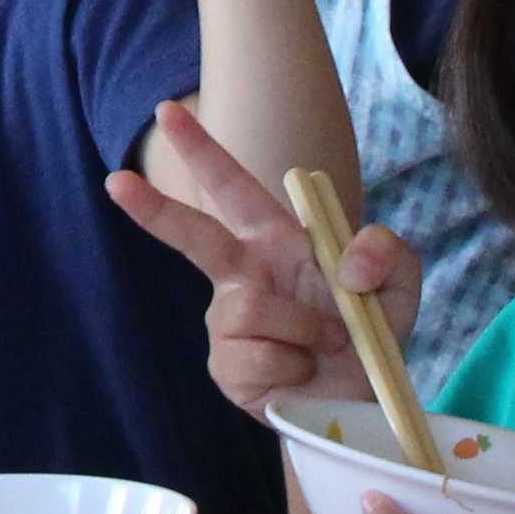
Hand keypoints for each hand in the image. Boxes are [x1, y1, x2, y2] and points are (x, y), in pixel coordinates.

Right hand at [104, 98, 407, 411]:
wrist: (363, 399)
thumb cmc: (370, 331)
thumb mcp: (398, 285)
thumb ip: (386, 253)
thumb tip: (346, 263)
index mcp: (275, 240)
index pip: (233, 188)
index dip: (202, 151)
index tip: (168, 113)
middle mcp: (243, 275)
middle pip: (193, 235)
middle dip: (154, 208)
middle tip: (116, 181)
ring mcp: (228, 322)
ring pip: (248, 309)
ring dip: (300, 328)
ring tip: (324, 343)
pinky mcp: (226, 367)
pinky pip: (254, 356)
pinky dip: (292, 365)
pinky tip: (301, 372)